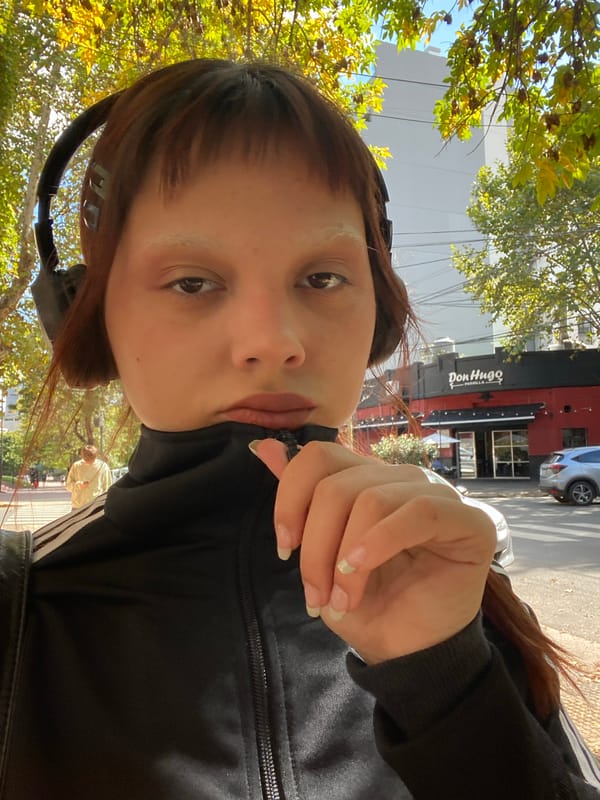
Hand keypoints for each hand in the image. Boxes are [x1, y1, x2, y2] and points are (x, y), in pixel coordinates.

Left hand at [251, 439, 495, 663]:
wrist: (408, 652)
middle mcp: (399, 479)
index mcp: (364, 479)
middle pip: (337, 486)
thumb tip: (264, 447)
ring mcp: (435, 494)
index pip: (319, 455)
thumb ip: (298, 501)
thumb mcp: (321, 555)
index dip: (291, 497)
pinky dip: (381, 541)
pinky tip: (361, 568)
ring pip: (371, 499)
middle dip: (316, 546)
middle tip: (315, 595)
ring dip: (344, 556)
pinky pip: (419, 512)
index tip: (285, 547)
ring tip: (341, 599)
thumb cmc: (368, 603)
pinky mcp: (468, 521)